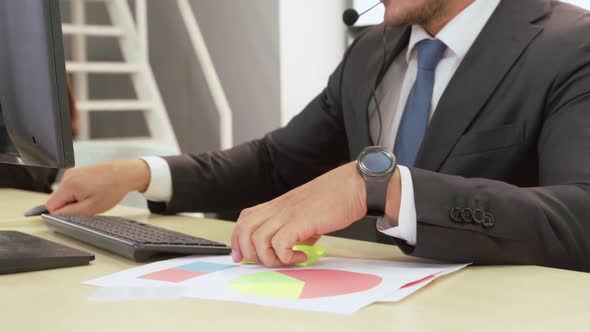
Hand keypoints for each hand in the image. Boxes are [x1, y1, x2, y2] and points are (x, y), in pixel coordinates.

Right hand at [45, 159, 150, 215]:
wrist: (124, 174)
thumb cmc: (112, 188)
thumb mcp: (91, 208)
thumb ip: (70, 213)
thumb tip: (55, 216)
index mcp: (68, 184)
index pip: (50, 205)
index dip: (61, 214)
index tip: (74, 214)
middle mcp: (67, 176)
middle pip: (57, 199)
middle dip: (70, 206)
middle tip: (87, 205)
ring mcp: (72, 173)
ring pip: (65, 194)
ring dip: (76, 200)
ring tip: (93, 197)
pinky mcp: (77, 172)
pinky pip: (72, 188)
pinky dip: (80, 193)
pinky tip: (93, 191)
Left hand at [231, 162, 401, 266]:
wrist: (354, 185)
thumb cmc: (337, 197)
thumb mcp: (308, 212)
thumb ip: (297, 228)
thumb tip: (294, 247)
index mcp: (279, 204)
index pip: (246, 218)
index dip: (238, 238)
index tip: (242, 255)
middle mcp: (279, 207)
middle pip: (245, 229)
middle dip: (248, 252)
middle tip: (264, 262)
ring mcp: (288, 213)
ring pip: (258, 240)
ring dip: (268, 257)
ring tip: (286, 260)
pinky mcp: (301, 222)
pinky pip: (280, 245)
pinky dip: (286, 257)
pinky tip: (300, 256)